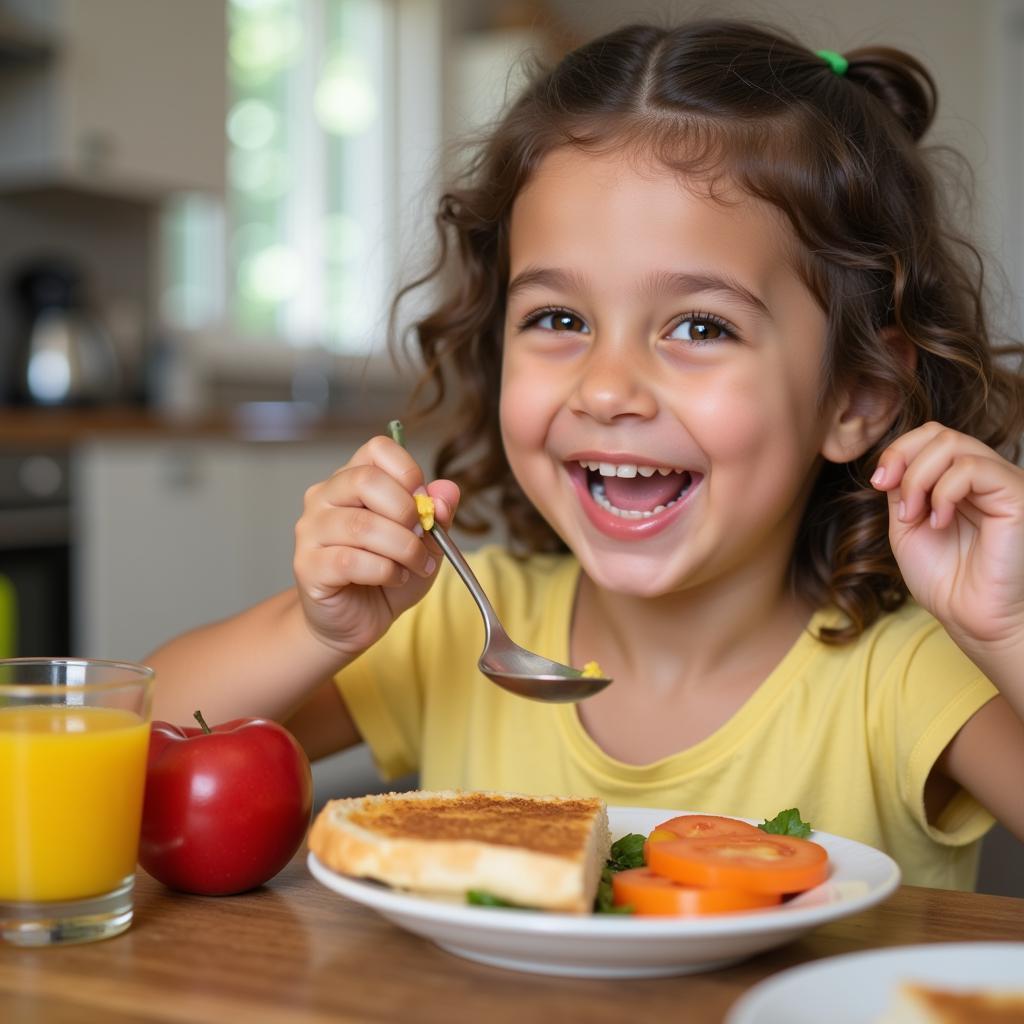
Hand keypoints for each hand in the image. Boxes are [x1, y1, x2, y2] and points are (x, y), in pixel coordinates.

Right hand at [293, 435, 458, 655]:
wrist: (357, 620)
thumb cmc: (387, 574)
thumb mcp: (426, 541)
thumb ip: (438, 513)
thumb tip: (447, 492)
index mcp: (352, 479)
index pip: (377, 449)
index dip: (409, 472)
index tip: (424, 503)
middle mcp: (325, 497)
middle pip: (366, 480)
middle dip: (407, 512)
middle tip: (423, 537)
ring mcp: (311, 530)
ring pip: (361, 526)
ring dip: (403, 548)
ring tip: (416, 565)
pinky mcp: (307, 565)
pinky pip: (350, 560)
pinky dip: (385, 571)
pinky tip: (394, 578)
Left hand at [872, 422, 1023, 650]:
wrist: (971, 619)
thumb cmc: (944, 580)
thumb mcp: (906, 526)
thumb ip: (901, 489)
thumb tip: (894, 462)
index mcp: (959, 480)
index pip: (930, 436)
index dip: (897, 451)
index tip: (878, 484)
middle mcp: (984, 476)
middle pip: (939, 432)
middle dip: (903, 459)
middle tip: (894, 499)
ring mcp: (1002, 483)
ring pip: (953, 444)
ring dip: (918, 479)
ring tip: (915, 517)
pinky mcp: (1016, 496)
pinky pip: (973, 468)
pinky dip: (943, 492)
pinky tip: (939, 522)